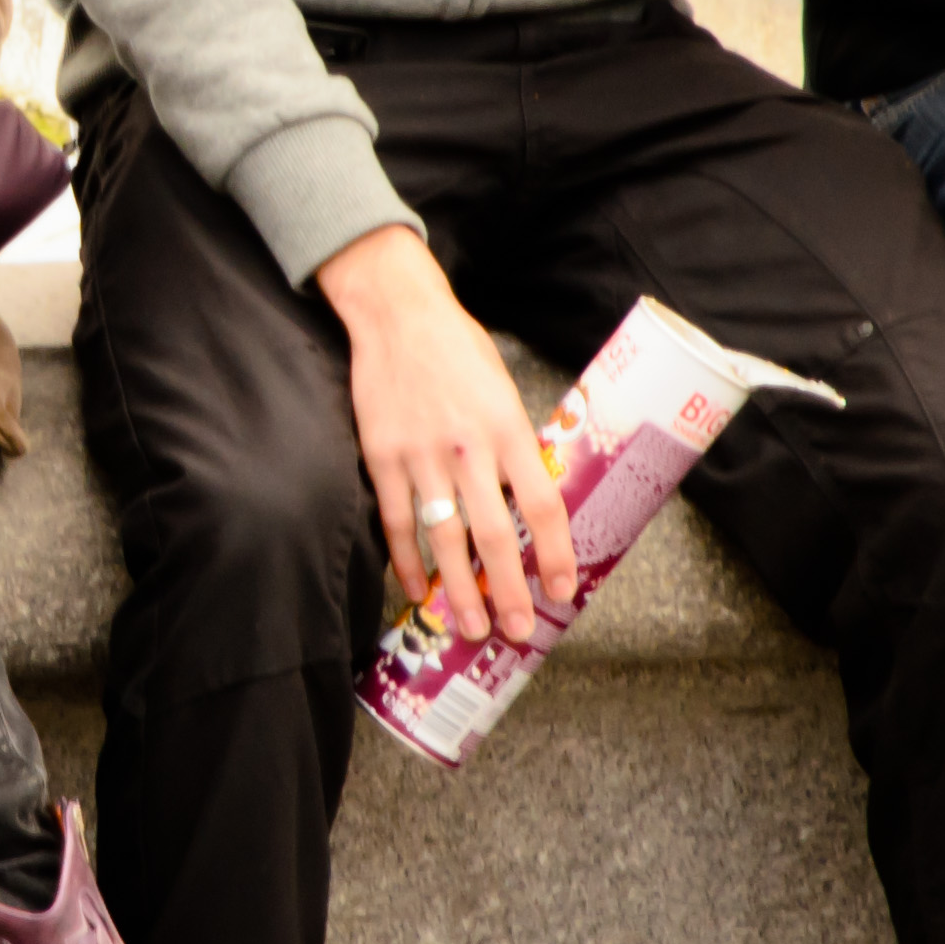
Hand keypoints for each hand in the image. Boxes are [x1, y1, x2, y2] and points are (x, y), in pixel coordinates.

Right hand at [315, 227, 577, 647]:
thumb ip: (516, 444)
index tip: (563, 590)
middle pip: (493, 535)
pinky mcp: (381, 456)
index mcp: (509, 427)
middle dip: (509, 591)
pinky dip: (405, 560)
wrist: (397, 313)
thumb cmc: (459, 350)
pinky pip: (397, 521)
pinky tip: (415, 589)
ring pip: (443, 539)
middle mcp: (468, 447)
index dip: (554, 554)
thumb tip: (529, 502)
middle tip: (518, 630)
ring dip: (459, 590)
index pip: (542, 505)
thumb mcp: (504, 389)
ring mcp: (420, 455)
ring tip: (473, 626)